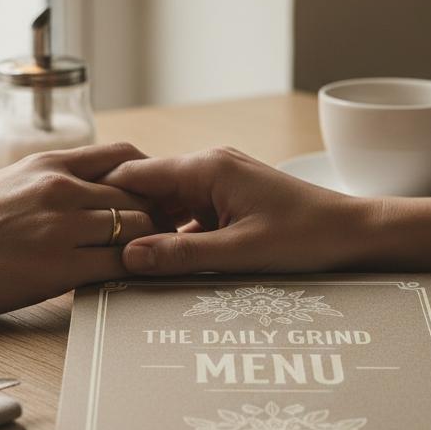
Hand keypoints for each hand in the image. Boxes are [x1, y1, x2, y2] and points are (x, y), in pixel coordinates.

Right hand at [0, 142, 156, 316]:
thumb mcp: (9, 183)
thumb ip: (51, 181)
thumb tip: (86, 189)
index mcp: (48, 162)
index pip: (125, 155)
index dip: (149, 178)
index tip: (154, 199)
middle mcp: (59, 187)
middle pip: (140, 194)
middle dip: (159, 215)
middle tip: (166, 236)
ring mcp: (60, 227)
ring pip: (138, 228)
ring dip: (150, 246)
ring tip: (151, 261)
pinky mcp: (57, 267)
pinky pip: (119, 265)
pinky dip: (134, 271)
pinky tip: (133, 280)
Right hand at [101, 147, 376, 274]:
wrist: (357, 234)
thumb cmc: (308, 238)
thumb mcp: (241, 254)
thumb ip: (182, 256)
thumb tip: (128, 256)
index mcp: (207, 168)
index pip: (136, 174)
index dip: (102, 197)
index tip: (73, 220)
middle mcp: (211, 166)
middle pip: (148, 189)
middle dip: (122, 217)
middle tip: (89, 248)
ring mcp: (222, 181)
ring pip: (168, 204)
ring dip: (149, 230)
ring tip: (117, 259)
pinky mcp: (233, 199)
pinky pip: (190, 214)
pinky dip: (174, 235)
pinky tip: (163, 263)